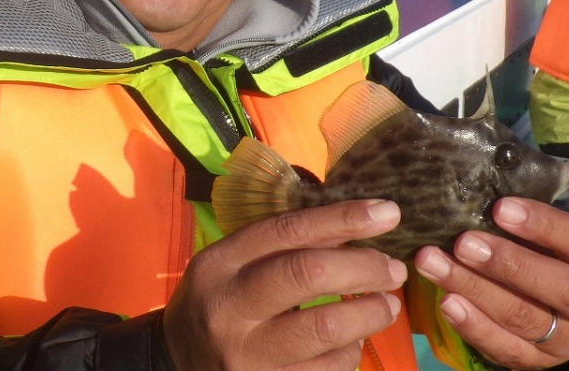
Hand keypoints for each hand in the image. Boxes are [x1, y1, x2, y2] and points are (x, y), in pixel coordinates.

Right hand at [163, 199, 407, 369]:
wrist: (176, 362)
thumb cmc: (217, 301)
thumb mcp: (233, 263)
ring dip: (370, 313)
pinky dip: (351, 351)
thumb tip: (353, 226)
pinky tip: (352, 341)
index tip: (386, 213)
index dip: (343, 219)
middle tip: (393, 269)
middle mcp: (228, 307)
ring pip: (327, 328)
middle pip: (308, 275)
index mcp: (219, 264)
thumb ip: (283, 244)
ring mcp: (246, 355)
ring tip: (385, 305)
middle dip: (364, 267)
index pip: (286, 231)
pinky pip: (327, 369)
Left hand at [413, 197, 568, 369]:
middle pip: (559, 289)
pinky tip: (446, 302)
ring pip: (524, 319)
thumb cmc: (551, 249)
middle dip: (507, 264)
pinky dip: (474, 327)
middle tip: (463, 243)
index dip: (544, 225)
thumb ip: (529, 214)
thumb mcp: (554, 228)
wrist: (567, 304)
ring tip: (434, 264)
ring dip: (474, 289)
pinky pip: (507, 349)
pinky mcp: (540, 361)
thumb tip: (483, 185)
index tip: (500, 208)